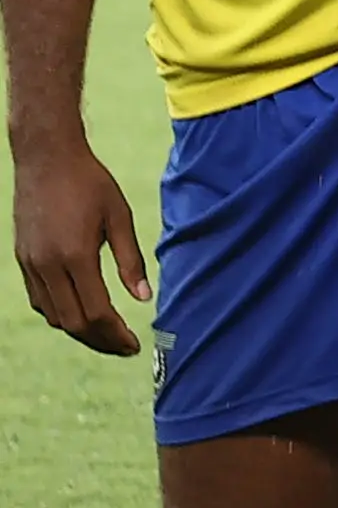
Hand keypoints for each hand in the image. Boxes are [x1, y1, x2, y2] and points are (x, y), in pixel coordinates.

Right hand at [14, 138, 147, 354]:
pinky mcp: (23, 259)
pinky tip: (80, 313)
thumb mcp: (119, 217)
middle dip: (100, 341)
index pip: (96, 312)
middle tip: (124, 348)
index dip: (116, 335)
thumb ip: (131, 260)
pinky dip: (60, 314)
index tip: (134, 345)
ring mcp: (31, 264)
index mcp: (76, 256)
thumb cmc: (90, 183)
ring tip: (107, 334)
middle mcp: (48, 266)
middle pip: (73, 322)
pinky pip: (39, 300)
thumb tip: (144, 298)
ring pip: (53, 315)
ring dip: (79, 331)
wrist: (46, 159)